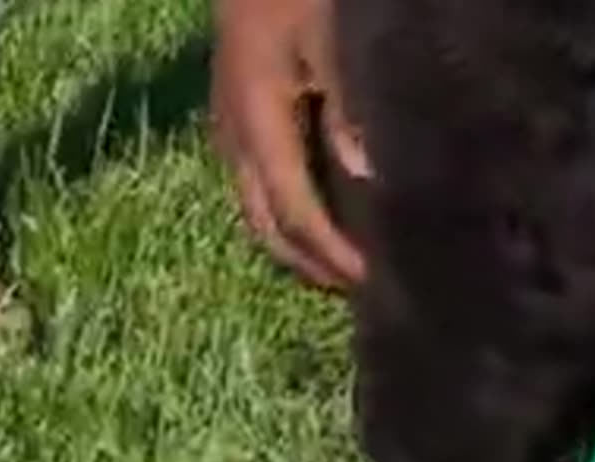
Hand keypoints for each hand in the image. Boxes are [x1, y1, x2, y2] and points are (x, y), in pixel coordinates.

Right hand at [210, 0, 369, 289]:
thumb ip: (344, 108)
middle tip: (352, 288)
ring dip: (292, 245)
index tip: (367, 278)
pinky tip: (315, 215)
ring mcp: (227, 130)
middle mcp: (233, 139)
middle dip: (307, 265)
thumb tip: (362, 175)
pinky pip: (254, 186)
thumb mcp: (329, 42)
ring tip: (336, 264)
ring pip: (253, 210)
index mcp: (257, 125)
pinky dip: (283, 214)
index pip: (294, 213)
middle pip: (264, 227)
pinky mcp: (233, 118)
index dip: (330, 253)